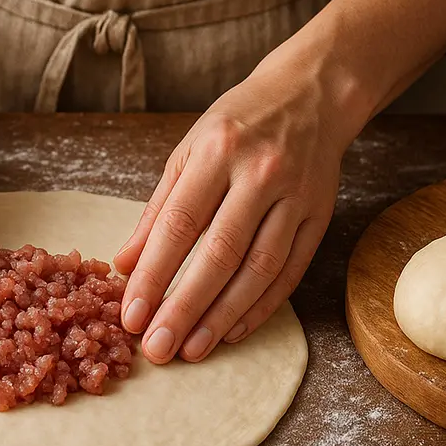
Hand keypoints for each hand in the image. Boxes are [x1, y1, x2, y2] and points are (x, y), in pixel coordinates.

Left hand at [114, 45, 364, 362]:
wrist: (311, 95)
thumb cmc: (238, 124)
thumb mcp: (188, 152)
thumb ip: (158, 209)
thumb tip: (126, 265)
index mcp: (217, 151)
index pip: (179, 224)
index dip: (154, 275)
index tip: (132, 316)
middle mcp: (260, 173)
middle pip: (219, 253)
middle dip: (185, 308)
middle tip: (159, 350)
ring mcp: (295, 196)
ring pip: (259, 269)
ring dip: (223, 316)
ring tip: (193, 350)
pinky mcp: (320, 216)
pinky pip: (290, 271)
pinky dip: (261, 306)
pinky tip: (234, 330)